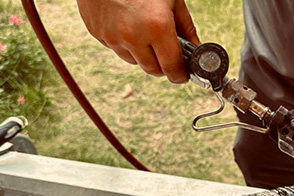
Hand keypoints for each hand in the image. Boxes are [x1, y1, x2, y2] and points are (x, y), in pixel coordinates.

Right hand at [76, 0, 199, 82]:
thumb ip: (186, 28)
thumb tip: (196, 49)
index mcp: (157, 27)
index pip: (172, 68)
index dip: (180, 75)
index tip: (182, 75)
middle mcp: (133, 36)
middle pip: (153, 70)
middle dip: (163, 65)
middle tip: (167, 54)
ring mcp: (112, 36)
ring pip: (134, 61)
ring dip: (142, 54)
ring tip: (144, 29)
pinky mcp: (97, 33)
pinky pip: (116, 48)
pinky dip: (125, 42)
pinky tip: (127, 22)